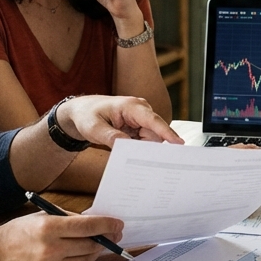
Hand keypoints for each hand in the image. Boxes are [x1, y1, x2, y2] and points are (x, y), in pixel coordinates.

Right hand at [0, 211, 125, 260]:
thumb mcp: (42, 216)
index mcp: (48, 228)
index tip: (117, 224)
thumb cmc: (19, 233)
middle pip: (90, 245)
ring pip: (86, 260)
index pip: (87, 227)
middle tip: (112, 234)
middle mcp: (50, 250)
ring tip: (93, 244)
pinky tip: (76, 256)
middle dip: (104, 239)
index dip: (107, 225)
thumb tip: (96, 223)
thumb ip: (70, 219)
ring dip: (93, 252)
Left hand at [57, 94, 182, 146]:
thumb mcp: (93, 128)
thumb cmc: (87, 115)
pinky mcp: (140, 127)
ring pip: (151, 140)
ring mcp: (142, 119)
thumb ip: (110, 137)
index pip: (153, 120)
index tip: (179, 144)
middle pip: (154, 134)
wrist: (82, 112)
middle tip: (128, 154)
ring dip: (139, 148)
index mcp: (131, 106)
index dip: (167, 132)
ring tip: (120, 147)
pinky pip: (145, 142)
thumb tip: (127, 146)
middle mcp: (141, 110)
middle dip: (145, 147)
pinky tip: (124, 147)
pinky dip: (137, 147)